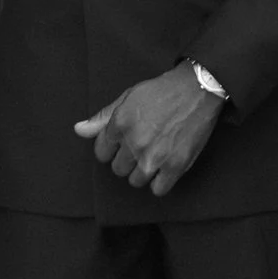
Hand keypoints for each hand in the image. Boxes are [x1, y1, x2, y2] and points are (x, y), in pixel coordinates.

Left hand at [77, 64, 223, 196]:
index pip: (101, 153)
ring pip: (136, 181)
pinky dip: (161, 182)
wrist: (198, 89)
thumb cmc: (162, 91)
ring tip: (155, 155)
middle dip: (127, 160)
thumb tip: (79, 130)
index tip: (124, 143)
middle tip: (143, 146)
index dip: (112, 148)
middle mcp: (134, 142)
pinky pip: (158, 189)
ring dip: (143, 172)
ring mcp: (154, 156)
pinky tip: (165, 168)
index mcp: (120, 123)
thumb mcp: (128, 97)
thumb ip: (102, 117)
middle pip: (119, 169)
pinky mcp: (175, 166)